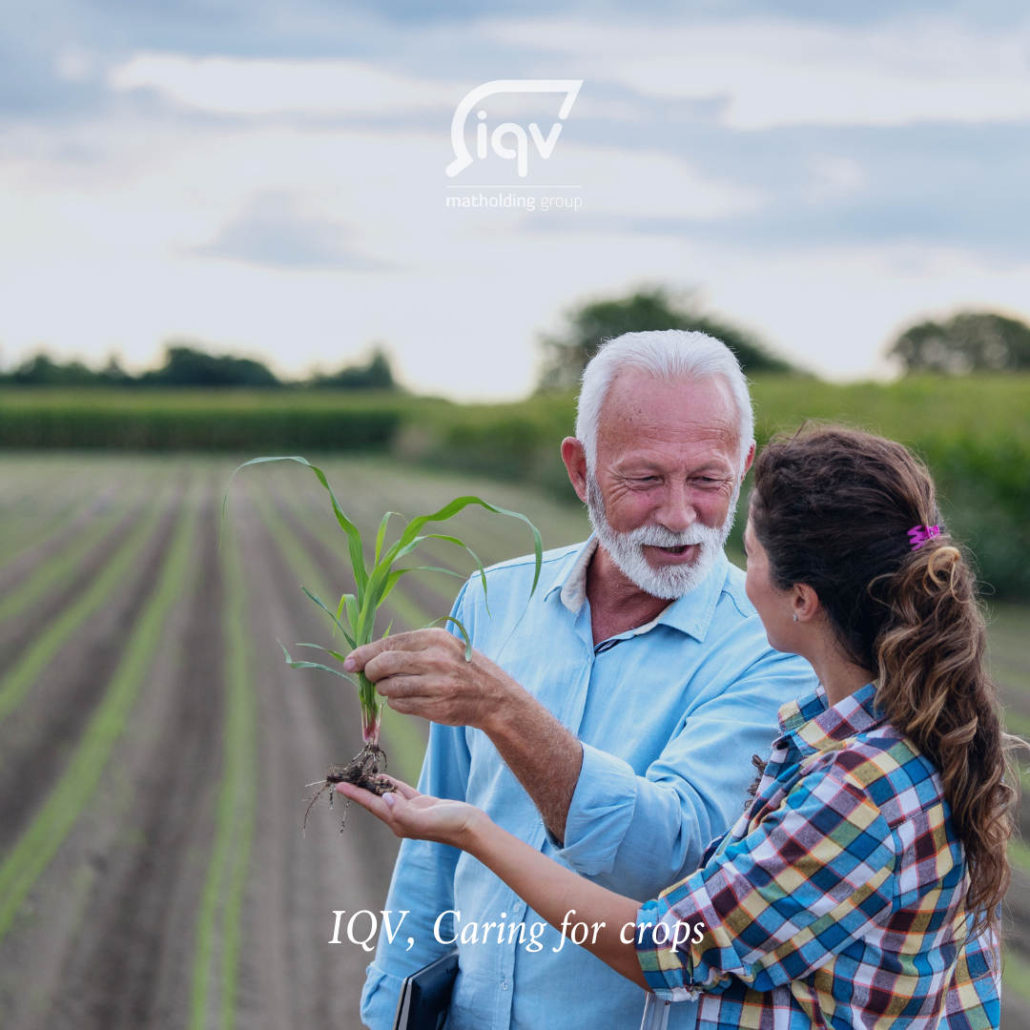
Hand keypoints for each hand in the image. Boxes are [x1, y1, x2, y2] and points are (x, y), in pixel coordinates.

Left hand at [337, 778, 483, 847]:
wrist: (471, 828)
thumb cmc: (450, 825)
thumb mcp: (425, 819)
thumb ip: (404, 811)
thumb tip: (385, 798)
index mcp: (399, 822)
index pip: (372, 805)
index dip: (355, 794)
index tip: (339, 785)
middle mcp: (401, 818)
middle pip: (374, 801)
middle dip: (359, 789)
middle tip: (344, 777)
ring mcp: (411, 811)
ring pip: (386, 795)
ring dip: (373, 785)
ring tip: (359, 775)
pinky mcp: (422, 804)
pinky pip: (401, 792)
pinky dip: (391, 784)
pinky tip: (383, 778)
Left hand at [343, 629, 520, 730]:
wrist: (493, 696)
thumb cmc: (460, 667)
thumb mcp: (441, 646)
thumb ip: (408, 649)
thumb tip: (364, 658)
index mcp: (435, 638)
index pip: (389, 643)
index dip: (364, 654)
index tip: (350, 662)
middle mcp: (436, 659)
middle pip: (384, 665)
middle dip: (371, 673)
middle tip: (372, 677)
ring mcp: (437, 685)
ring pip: (390, 688)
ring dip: (385, 690)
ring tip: (396, 687)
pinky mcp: (437, 707)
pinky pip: (401, 706)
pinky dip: (397, 703)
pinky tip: (410, 699)